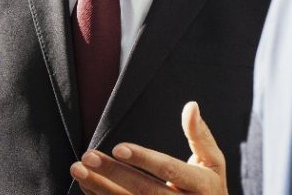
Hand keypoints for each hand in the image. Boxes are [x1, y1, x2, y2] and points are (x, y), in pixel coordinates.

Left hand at [70, 101, 226, 194]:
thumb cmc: (208, 188)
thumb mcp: (213, 163)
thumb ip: (201, 136)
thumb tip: (191, 106)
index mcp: (202, 186)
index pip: (170, 170)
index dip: (144, 159)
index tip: (118, 148)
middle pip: (145, 190)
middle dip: (114, 173)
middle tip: (87, 157)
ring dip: (101, 188)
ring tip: (77, 170)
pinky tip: (86, 185)